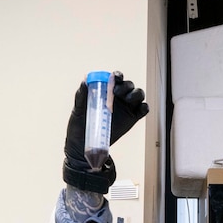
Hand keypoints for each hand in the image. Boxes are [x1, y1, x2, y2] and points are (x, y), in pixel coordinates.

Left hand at [63, 72, 148, 193]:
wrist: (83, 147)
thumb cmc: (79, 127)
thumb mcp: (77, 110)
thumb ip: (81, 96)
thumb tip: (84, 81)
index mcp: (105, 92)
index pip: (115, 79)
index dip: (117, 75)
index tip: (114, 77)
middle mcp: (117, 98)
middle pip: (129, 85)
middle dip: (126, 85)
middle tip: (117, 92)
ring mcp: (125, 108)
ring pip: (138, 95)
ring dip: (136, 94)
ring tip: (128, 99)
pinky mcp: (132, 119)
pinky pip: (142, 110)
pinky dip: (144, 107)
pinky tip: (140, 109)